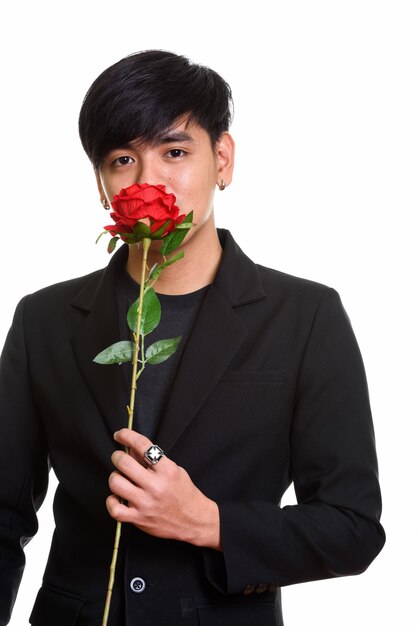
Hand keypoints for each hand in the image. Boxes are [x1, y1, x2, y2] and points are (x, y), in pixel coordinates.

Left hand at [107, 428, 220, 549]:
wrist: (194, 520)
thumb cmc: (184, 493)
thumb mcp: (174, 470)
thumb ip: (152, 461)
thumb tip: (131, 449)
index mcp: (167, 470)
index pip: (142, 445)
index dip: (127, 436)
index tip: (120, 435)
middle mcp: (155, 485)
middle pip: (124, 463)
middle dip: (117, 456)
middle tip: (119, 458)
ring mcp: (146, 503)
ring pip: (116, 483)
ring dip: (115, 477)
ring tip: (121, 478)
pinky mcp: (139, 519)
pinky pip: (115, 509)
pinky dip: (112, 502)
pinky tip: (118, 497)